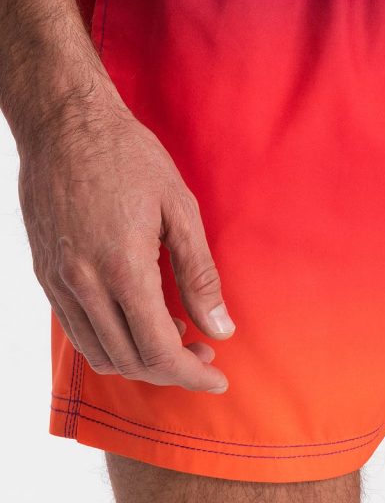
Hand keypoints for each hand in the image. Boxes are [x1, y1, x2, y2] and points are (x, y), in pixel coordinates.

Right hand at [18, 91, 234, 391]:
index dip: (192, 374)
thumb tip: (220, 328)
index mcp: (123, 267)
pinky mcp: (45, 273)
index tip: (217, 379)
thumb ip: (200, 275)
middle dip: (172, 370)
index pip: (159, 350)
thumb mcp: (180, 209)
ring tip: (174, 335)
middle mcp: (84, 283)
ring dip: (140, 361)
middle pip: (129, 361)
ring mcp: (58, 281)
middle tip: (203, 352)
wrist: (66, 124)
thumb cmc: (129, 157)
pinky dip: (111, 341)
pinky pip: (77, 330)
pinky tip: (138, 318)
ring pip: (99, 353)